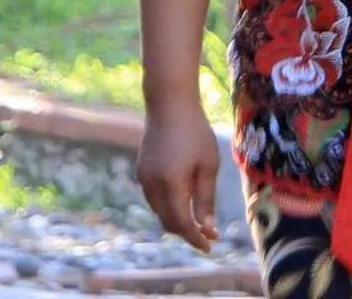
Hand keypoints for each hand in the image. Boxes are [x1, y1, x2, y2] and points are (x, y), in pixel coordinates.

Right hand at [136, 94, 220, 251]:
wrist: (169, 104)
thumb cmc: (195, 132)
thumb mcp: (208, 166)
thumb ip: (206, 200)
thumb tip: (208, 229)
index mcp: (171, 183)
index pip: (182, 223)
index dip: (195, 238)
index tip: (210, 246)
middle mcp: (152, 185)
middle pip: (168, 221)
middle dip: (187, 232)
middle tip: (208, 235)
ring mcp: (144, 178)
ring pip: (159, 211)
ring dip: (176, 220)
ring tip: (197, 219)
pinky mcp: (141, 171)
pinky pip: (154, 198)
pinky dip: (168, 206)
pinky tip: (183, 200)